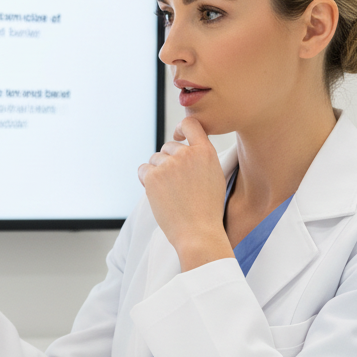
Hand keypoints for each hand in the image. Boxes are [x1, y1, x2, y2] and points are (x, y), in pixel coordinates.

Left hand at [137, 117, 233, 271]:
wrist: (198, 232)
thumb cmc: (207, 209)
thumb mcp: (214, 176)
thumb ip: (200, 159)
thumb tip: (182, 147)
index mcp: (205, 152)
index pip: (190, 124)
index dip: (181, 128)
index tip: (177, 136)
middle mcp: (187, 154)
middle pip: (168, 146)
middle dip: (168, 161)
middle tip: (175, 184)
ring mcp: (169, 164)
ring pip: (155, 159)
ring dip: (157, 172)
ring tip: (170, 193)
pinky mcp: (152, 176)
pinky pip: (142, 170)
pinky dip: (145, 180)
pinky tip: (157, 194)